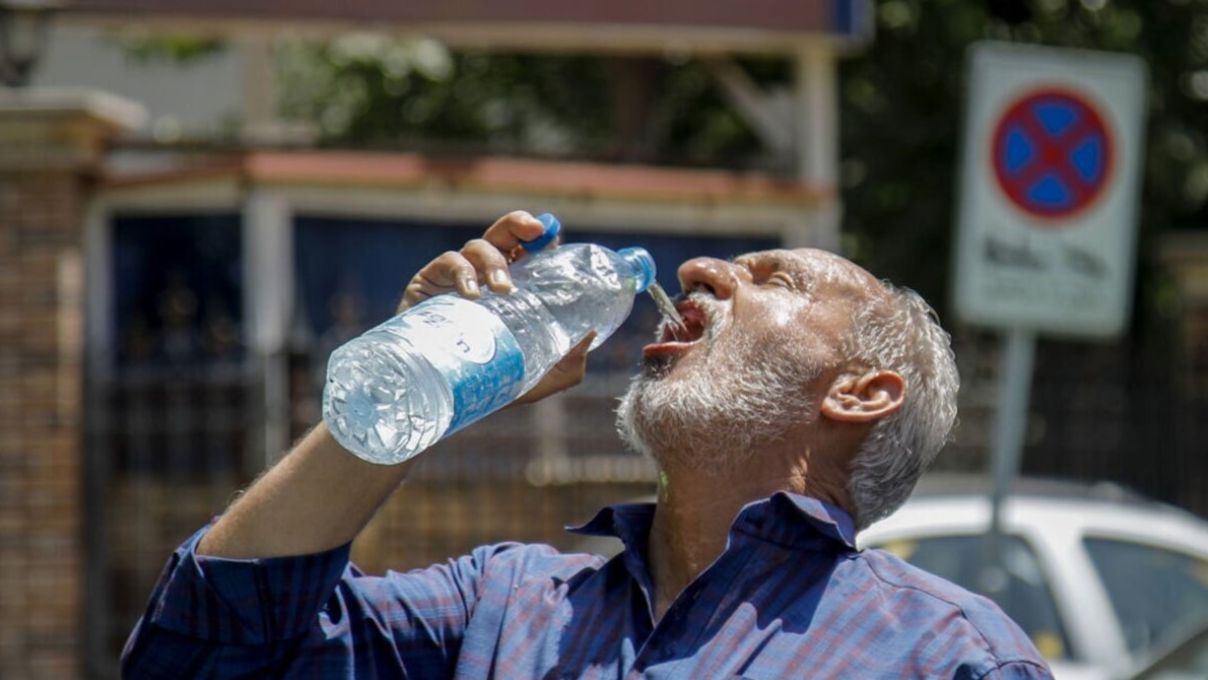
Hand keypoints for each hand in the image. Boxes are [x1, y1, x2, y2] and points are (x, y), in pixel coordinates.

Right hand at [400, 211, 590, 402]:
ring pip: (477, 246)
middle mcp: (486, 276)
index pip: (529, 251)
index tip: (552, 236)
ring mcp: (456, 278)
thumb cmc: (491, 383)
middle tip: (535, 231)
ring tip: (503, 290)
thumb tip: (591, 333)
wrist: (442, 398)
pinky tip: (472, 296)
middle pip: (504, 235)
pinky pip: (447, 263)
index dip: (541, 237)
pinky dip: (462, 273)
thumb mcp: (539, 377)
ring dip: (494, 262)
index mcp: (513, 287)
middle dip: (519, 224)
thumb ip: (569, 362)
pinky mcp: (428, 283)